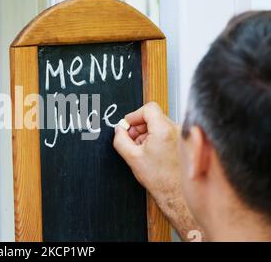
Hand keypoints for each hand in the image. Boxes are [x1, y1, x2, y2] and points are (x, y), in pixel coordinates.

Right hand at [113, 102, 202, 240]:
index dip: (134, 115)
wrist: (175, 193)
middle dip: (139, 126)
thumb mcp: (132, 157)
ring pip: (159, 124)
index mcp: (164, 130)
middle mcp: (176, 129)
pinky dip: (156, 138)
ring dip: (147, 133)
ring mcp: (181, 135)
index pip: (148, 108)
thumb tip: (118, 130)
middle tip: (131, 139)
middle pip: (153, 116)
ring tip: (141, 148)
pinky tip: (150, 152)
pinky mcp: (183, 142)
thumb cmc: (159, 179)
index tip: (128, 124)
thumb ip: (120, 139)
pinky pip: (166, 132)